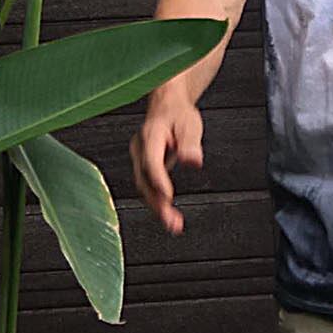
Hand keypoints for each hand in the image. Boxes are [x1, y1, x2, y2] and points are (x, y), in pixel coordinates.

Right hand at [132, 87, 203, 235]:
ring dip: (157, 208)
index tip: (168, 197)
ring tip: (174, 225)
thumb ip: (190, 144)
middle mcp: (140, 150)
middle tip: (172, 222)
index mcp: (150, 136)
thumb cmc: (178, 114)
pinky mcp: (144, 168)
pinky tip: (169, 216)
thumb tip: (193, 161)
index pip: (151, 161)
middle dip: (157, 204)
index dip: (158, 180)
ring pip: (145, 188)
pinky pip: (149, 188)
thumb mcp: (190, 124)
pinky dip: (158, 203)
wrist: (167, 107)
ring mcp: (140, 160)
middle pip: (145, 181)